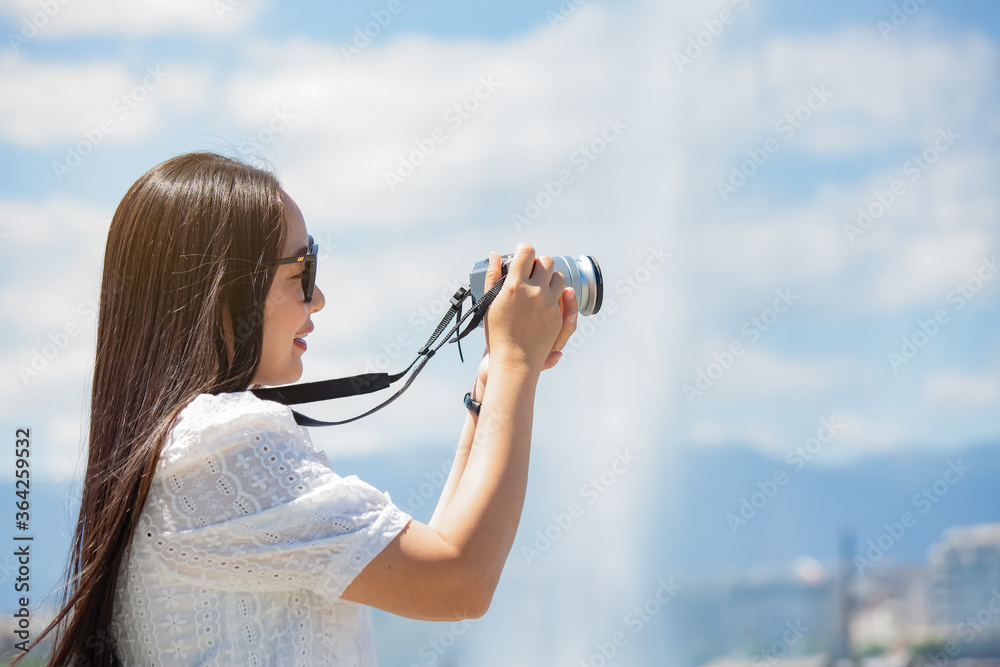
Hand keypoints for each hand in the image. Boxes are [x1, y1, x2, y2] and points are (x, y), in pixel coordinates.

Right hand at [478, 245, 577, 379]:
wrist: (513, 361)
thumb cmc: (496, 333)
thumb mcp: (488, 304)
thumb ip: (491, 277)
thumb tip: (494, 254)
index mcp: (514, 286)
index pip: (526, 252)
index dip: (524, 249)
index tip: (521, 254)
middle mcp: (534, 292)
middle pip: (546, 262)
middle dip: (538, 263)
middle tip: (529, 271)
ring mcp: (548, 304)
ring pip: (559, 277)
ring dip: (550, 277)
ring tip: (540, 285)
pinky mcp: (557, 316)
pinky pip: (563, 295)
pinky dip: (556, 293)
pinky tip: (546, 297)